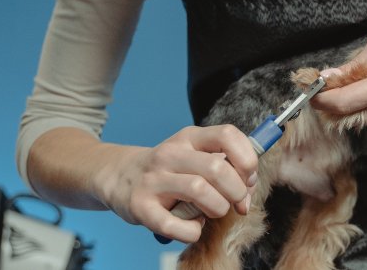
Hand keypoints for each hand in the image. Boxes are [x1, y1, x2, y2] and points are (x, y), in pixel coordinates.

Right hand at [92, 125, 258, 242]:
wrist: (118, 176)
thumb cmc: (168, 169)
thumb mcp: (193, 154)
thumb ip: (224, 166)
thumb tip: (248, 190)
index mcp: (188, 137)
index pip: (227, 135)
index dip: (247, 159)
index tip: (248, 178)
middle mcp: (170, 154)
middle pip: (218, 168)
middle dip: (237, 191)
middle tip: (234, 202)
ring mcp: (154, 180)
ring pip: (200, 191)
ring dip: (217, 208)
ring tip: (212, 211)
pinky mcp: (141, 207)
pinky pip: (175, 225)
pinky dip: (192, 232)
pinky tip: (192, 227)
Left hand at [311, 0, 366, 126]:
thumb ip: (356, 64)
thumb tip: (329, 78)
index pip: (344, 104)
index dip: (320, 98)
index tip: (307, 87)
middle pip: (349, 116)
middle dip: (330, 101)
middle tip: (319, 81)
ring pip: (361, 118)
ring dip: (346, 103)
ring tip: (343, 79)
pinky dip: (362, 104)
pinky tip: (363, 86)